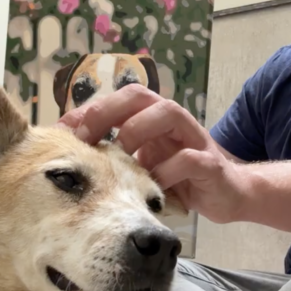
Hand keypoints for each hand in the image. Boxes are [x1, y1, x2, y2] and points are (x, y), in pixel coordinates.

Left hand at [57, 85, 249, 223]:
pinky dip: (168, 170)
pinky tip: (153, 185)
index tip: (61, 131)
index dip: (89, 110)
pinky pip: (190, 158)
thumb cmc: (179, 178)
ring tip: (120, 153)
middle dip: (108, 111)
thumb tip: (70, 157)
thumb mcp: (144, 163)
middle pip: (140, 96)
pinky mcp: (211, 165)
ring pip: (168, 114)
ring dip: (139, 130)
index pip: (118, 100)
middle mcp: (172, 122)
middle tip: (84, 137)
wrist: (229, 194)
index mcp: (152, 118)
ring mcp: (194, 139)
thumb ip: (117, 154)